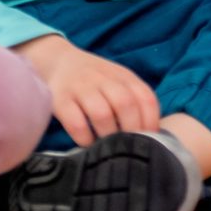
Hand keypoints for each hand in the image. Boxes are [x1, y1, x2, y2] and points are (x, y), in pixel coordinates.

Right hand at [19, 37, 159, 145]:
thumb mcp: (118, 81)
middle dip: (130, 130)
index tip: (151, 141)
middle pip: (125, 105)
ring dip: (108, 135)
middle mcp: (104, 80)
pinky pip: (76, 122)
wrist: (59, 61)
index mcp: (124, 77)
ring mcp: (82, 88)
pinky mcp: (61, 100)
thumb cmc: (95, 79)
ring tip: (108, 148)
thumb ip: (134, 100)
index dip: (151, 121)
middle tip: (129, 148)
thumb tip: (151, 134)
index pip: (146, 97)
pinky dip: (84, 137)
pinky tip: (87, 143)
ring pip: (102, 113)